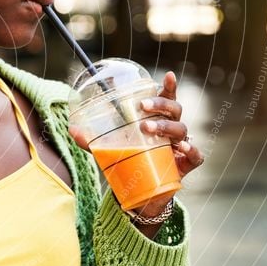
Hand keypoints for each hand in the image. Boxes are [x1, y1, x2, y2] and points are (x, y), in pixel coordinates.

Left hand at [68, 71, 204, 179]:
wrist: (146, 190)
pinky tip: (181, 149)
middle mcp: (172, 128)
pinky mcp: (186, 164)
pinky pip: (195, 156)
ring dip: (166, 126)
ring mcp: (181, 145)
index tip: (168, 75)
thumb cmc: (132, 159)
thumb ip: (92, 141)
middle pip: (175, 109)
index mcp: (158, 119)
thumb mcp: (110, 148)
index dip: (170, 86)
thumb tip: (71, 131)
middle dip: (161, 104)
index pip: (167, 98)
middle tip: (142, 107)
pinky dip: (192, 150)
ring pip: (182, 129)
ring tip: (148, 129)